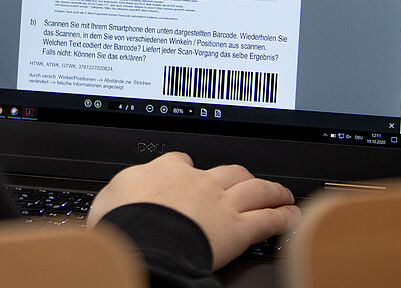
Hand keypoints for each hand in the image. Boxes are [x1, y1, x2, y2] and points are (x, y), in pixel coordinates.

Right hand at [88, 151, 298, 268]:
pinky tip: (291, 216)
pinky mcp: (237, 229)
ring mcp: (220, 203)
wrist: (145, 238)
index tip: (190, 171)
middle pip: (228, 171)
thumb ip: (118, 195)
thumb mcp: (108, 201)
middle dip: (240, 175)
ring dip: (271, 190)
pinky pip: (267, 219)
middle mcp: (197, 182)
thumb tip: (111, 204)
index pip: (181, 162)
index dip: (188, 167)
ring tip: (281, 193)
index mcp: (165, 172)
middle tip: (247, 180)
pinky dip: (283, 217)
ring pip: (254, 189)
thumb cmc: (124, 222)